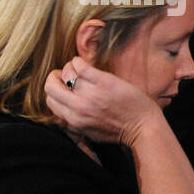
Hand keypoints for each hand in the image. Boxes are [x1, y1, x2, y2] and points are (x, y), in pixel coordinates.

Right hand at [44, 57, 162, 146]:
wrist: (144, 127)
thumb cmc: (120, 131)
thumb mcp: (89, 132)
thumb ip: (73, 123)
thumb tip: (62, 113)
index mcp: (73, 120)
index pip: (49, 100)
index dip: (56, 91)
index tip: (65, 87)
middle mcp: (78, 107)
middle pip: (50, 86)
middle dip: (56, 77)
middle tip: (66, 75)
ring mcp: (90, 94)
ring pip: (66, 73)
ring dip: (70, 68)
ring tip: (80, 70)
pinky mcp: (103, 82)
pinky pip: (79, 65)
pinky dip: (78, 61)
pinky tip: (84, 63)